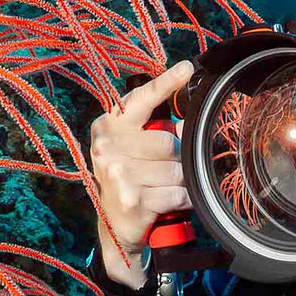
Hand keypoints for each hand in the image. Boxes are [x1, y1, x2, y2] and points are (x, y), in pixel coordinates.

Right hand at [89, 60, 194, 286]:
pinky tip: (166, 204)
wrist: (114, 227)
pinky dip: (180, 201)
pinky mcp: (133, 198)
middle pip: (169, 141)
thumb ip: (150, 128)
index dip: (166, 82)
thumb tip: (185, 121)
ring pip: (177, 169)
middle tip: (162, 172)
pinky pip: (177, 193)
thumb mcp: (129, 148)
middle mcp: (107, 147)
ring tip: (162, 190)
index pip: (142, 99)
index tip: (187, 69)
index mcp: (108, 127)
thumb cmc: (127, 179)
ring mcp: (118, 174)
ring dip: (179, 183)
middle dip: (176, 159)